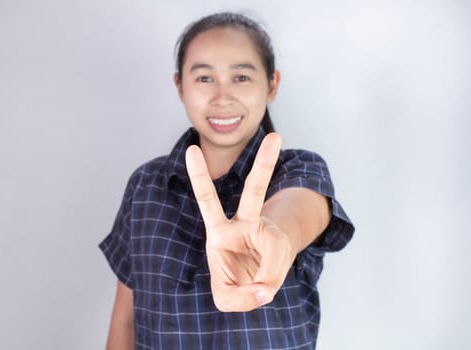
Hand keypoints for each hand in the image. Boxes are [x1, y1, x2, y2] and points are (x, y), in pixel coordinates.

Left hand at [185, 133, 293, 311]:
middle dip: (265, 166)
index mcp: (219, 231)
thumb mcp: (226, 295)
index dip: (200, 175)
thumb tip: (263, 290)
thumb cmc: (239, 281)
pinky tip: (262, 291)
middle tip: (275, 138)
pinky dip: (266, 287)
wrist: (262, 283)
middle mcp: (243, 226)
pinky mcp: (279, 253)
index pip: (208, 200)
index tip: (191, 150)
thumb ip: (238, 297)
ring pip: (274, 238)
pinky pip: (272, 274)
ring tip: (267, 242)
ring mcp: (266, 238)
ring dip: (275, 249)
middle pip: (254, 192)